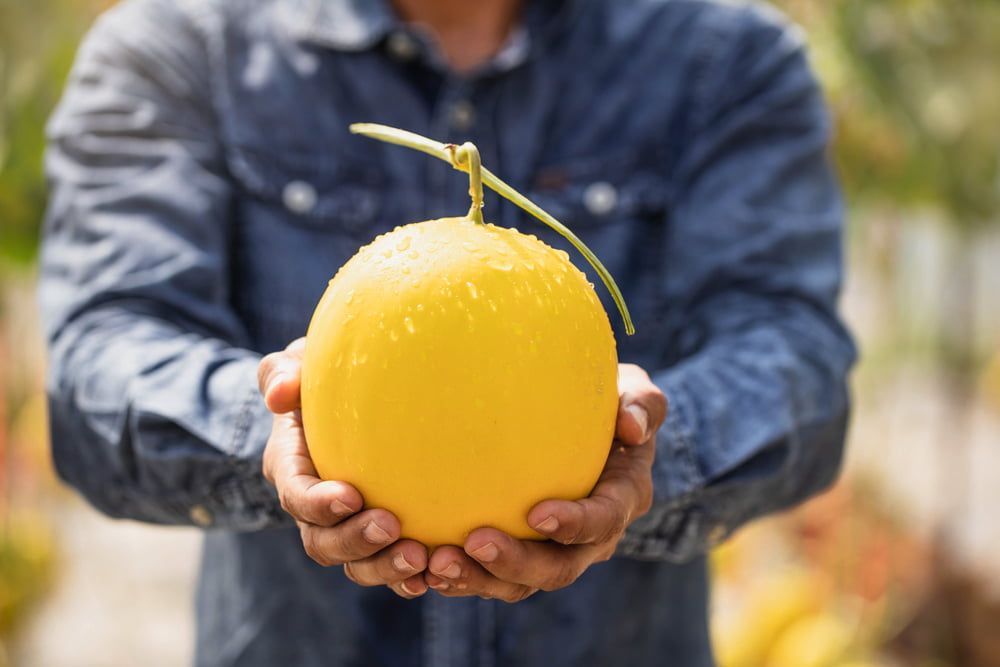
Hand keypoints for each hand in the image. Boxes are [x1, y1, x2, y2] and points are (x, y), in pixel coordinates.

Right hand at [258, 338, 428, 598]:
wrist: (348, 402)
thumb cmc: (323, 378)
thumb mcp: (299, 364)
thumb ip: (284, 373)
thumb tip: (282, 394)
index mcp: (292, 469)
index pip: (296, 494)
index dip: (318, 503)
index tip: (350, 496)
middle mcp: (315, 508)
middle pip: (324, 542)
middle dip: (355, 542)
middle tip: (391, 527)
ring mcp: (347, 528)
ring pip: (357, 565)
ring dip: (386, 568)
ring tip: (423, 558)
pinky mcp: (380, 539)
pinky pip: (390, 568)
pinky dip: (411, 577)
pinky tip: (440, 572)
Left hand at [423, 363, 665, 601]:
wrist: (597, 435)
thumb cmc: (613, 403)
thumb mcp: (636, 391)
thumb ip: (642, 404)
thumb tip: (632, 425)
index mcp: (621, 501)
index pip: (603, 521)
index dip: (574, 524)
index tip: (537, 513)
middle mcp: (590, 540)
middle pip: (557, 569)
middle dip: (515, 563)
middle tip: (473, 542)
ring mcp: (553, 552)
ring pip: (518, 583)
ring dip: (477, 579)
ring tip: (435, 563)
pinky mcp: (519, 554)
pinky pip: (489, 576)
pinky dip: (459, 576)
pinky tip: (421, 565)